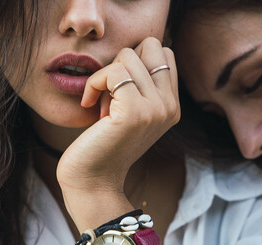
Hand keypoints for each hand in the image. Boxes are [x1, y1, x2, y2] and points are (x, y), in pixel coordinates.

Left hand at [57, 37, 178, 205]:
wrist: (94, 182)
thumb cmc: (104, 144)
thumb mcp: (131, 113)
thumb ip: (141, 86)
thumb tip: (130, 51)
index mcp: (172, 105)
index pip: (163, 52)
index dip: (135, 60)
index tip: (120, 88)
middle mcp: (170, 106)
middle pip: (151, 45)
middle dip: (123, 61)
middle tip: (111, 92)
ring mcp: (156, 109)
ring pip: (128, 56)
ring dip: (105, 76)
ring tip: (102, 105)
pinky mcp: (135, 112)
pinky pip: (113, 72)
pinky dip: (94, 83)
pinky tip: (90, 104)